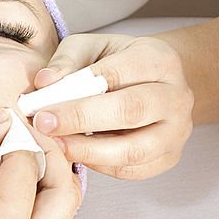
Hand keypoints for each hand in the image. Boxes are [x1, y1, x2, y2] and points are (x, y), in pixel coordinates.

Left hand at [31, 34, 194, 179]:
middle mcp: (176, 95)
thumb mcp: (92, 48)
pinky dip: (101, 166)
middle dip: (81, 120)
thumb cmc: (118, 63)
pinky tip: (78, 155)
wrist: (155, 83)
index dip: (76, 94)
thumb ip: (67, 61)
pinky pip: (133, 170)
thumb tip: (44, 82)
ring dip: (89, 151)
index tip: (41, 108)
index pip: (116, 75)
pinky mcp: (170, 157)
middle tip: (44, 127)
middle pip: (130, 110)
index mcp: (159, 59)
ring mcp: (177, 130)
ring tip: (57, 146)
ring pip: (135, 149)